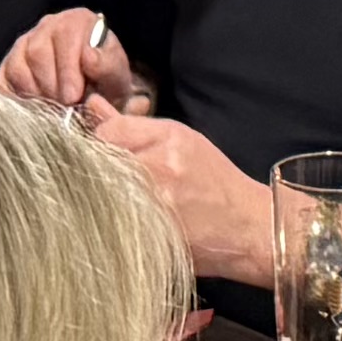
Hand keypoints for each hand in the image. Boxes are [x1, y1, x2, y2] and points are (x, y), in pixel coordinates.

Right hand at [0, 9, 146, 117]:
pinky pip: (3, 81)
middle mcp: (47, 27)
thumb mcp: (116, 76)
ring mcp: (23, 45)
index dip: (67, 69)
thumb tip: (89, 56)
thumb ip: (108, 65)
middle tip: (64, 108)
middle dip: (52, 86)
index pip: (65, 35)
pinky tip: (34, 110)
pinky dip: (16, 99)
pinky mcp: (7, 67)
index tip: (74, 96)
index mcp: (76, 21)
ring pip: (18, 67)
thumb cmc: (106, 84)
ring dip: (35, 94)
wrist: (94, 96)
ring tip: (53, 110)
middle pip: (37, 52)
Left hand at [84, 105, 263, 277]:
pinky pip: (115, 221)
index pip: (109, 131)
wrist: (248, 226)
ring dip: (102, 196)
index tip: (98, 152)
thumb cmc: (214, 183)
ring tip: (115, 201)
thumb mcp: (181, 142)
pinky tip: (125, 221)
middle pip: (100, 162)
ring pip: (103, 193)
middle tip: (101, 179)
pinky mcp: (153, 232)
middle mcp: (162, 165)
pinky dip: (113, 220)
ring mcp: (156, 200)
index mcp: (170, 137)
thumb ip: (133, 127)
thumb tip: (93, 108)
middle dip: (95, 170)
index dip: (97, 142)